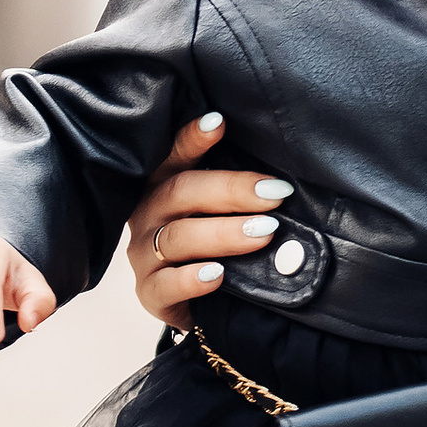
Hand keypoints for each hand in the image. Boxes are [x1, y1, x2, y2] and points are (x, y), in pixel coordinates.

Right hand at [122, 112, 294, 324]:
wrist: (204, 304)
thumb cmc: (219, 245)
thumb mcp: (225, 211)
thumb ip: (240, 192)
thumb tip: (282, 180)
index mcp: (164, 185)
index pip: (173, 156)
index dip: (192, 139)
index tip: (219, 122)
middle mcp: (148, 214)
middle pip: (181, 192)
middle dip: (231, 190)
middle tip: (275, 194)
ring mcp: (144, 254)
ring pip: (179, 237)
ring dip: (224, 233)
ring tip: (264, 233)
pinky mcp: (150, 293)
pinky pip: (166, 285)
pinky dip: (192, 279)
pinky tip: (218, 275)